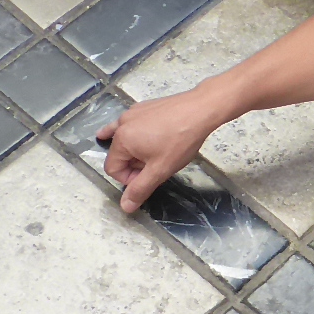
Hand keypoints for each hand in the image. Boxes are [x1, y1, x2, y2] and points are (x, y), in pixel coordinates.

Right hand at [97, 91, 222, 212]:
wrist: (200, 109)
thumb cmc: (180, 140)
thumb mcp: (160, 170)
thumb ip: (140, 189)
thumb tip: (125, 206)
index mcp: (121, 140)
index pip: (113, 169)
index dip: (129, 179)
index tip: (150, 177)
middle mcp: (122, 123)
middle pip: (118, 154)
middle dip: (134, 164)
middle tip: (158, 164)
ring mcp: (132, 112)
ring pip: (125, 139)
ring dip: (136, 151)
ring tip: (152, 153)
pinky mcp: (143, 107)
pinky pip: (132, 125)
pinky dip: (134, 133)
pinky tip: (131, 134)